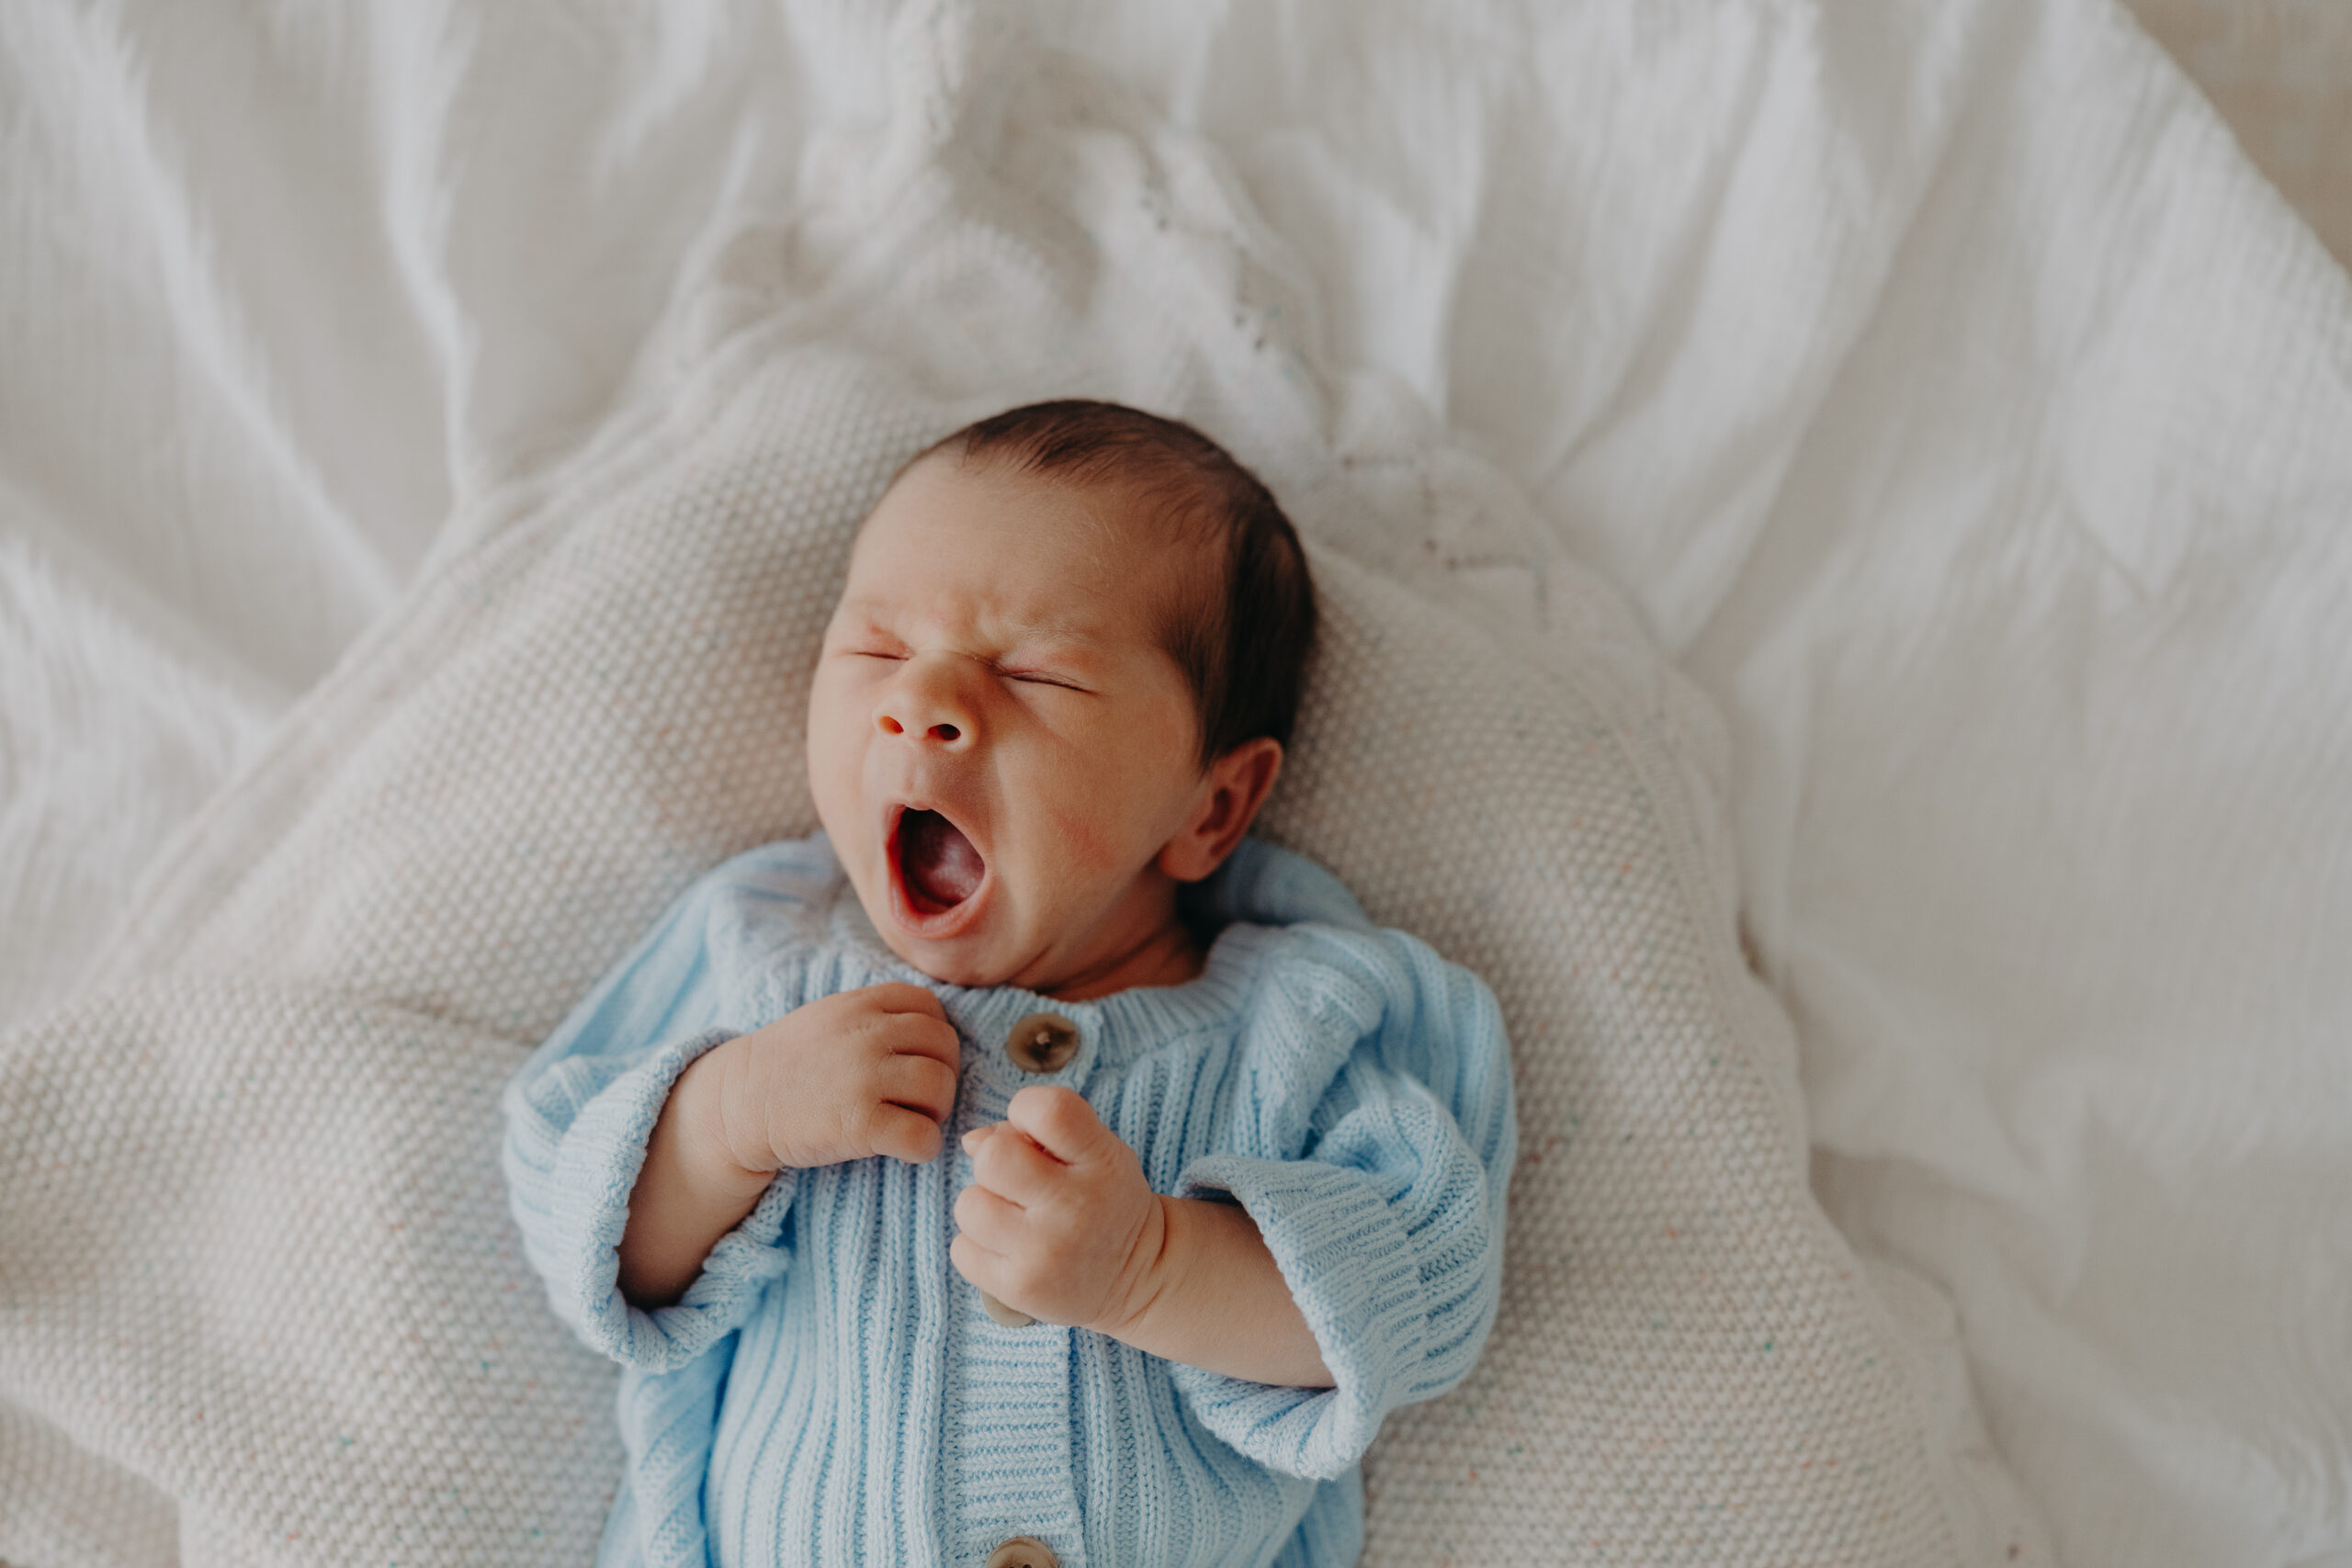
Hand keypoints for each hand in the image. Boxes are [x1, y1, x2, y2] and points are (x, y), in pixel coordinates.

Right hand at [708, 982, 962, 1172]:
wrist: (739, 1106)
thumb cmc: (789, 1064)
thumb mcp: (829, 1016)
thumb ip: (875, 1014)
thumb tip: (933, 1028)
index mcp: (861, 1004)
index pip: (930, 1008)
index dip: (933, 1038)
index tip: (917, 1061)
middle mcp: (868, 1035)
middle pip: (944, 1046)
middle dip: (942, 1074)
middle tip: (920, 1098)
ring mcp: (865, 1078)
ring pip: (940, 1088)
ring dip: (937, 1111)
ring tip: (913, 1121)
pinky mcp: (861, 1125)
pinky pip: (923, 1136)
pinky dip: (924, 1147)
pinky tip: (904, 1149)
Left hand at [950, 1086, 1165, 1332]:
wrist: (1138, 1277)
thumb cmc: (1104, 1199)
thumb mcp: (1098, 1151)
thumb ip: (1040, 1130)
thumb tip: (971, 1141)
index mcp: (1102, 1161)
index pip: (1048, 1110)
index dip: (1025, 1111)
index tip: (1037, 1134)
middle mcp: (1075, 1207)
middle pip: (992, 1157)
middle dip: (995, 1162)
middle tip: (1020, 1182)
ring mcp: (1045, 1253)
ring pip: (969, 1205)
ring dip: (984, 1206)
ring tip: (1015, 1219)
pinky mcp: (1020, 1289)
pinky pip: (961, 1250)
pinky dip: (978, 1247)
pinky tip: (1010, 1249)